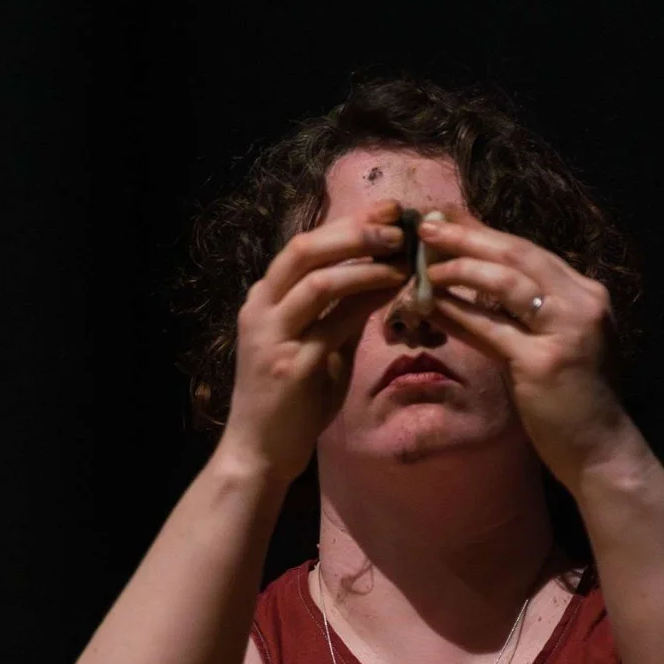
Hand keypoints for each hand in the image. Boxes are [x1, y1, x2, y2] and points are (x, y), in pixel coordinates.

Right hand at [218, 200, 409, 485]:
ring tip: (402, 253)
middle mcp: (261, 309)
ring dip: (363, 262)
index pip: (305, 246)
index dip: (347, 223)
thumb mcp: (319, 349)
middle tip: (396, 221)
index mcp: (265, 299)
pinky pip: (331, 323)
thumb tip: (380, 283)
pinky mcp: (290, 366)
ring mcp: (272, 336)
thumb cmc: (292, 403)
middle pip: (304, 250)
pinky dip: (366, 300)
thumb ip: (340, 316)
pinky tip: (394, 290)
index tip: (388, 210)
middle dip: (353, 230)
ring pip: (316, 280)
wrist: (261, 452)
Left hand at [417, 206, 641, 486]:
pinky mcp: (544, 362)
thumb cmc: (573, 398)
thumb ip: (525, 310)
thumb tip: (474, 278)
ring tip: (422, 267)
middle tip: (427, 227)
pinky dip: (455, 313)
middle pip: (516, 254)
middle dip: (467, 237)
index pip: (528, 250)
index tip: (447, 219)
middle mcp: (583, 302)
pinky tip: (427, 307)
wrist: (601, 449)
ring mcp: (567, 331)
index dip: (484, 232)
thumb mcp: (555, 341)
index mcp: (587, 293)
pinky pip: (489, 328)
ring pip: (503, 283)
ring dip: (457, 270)